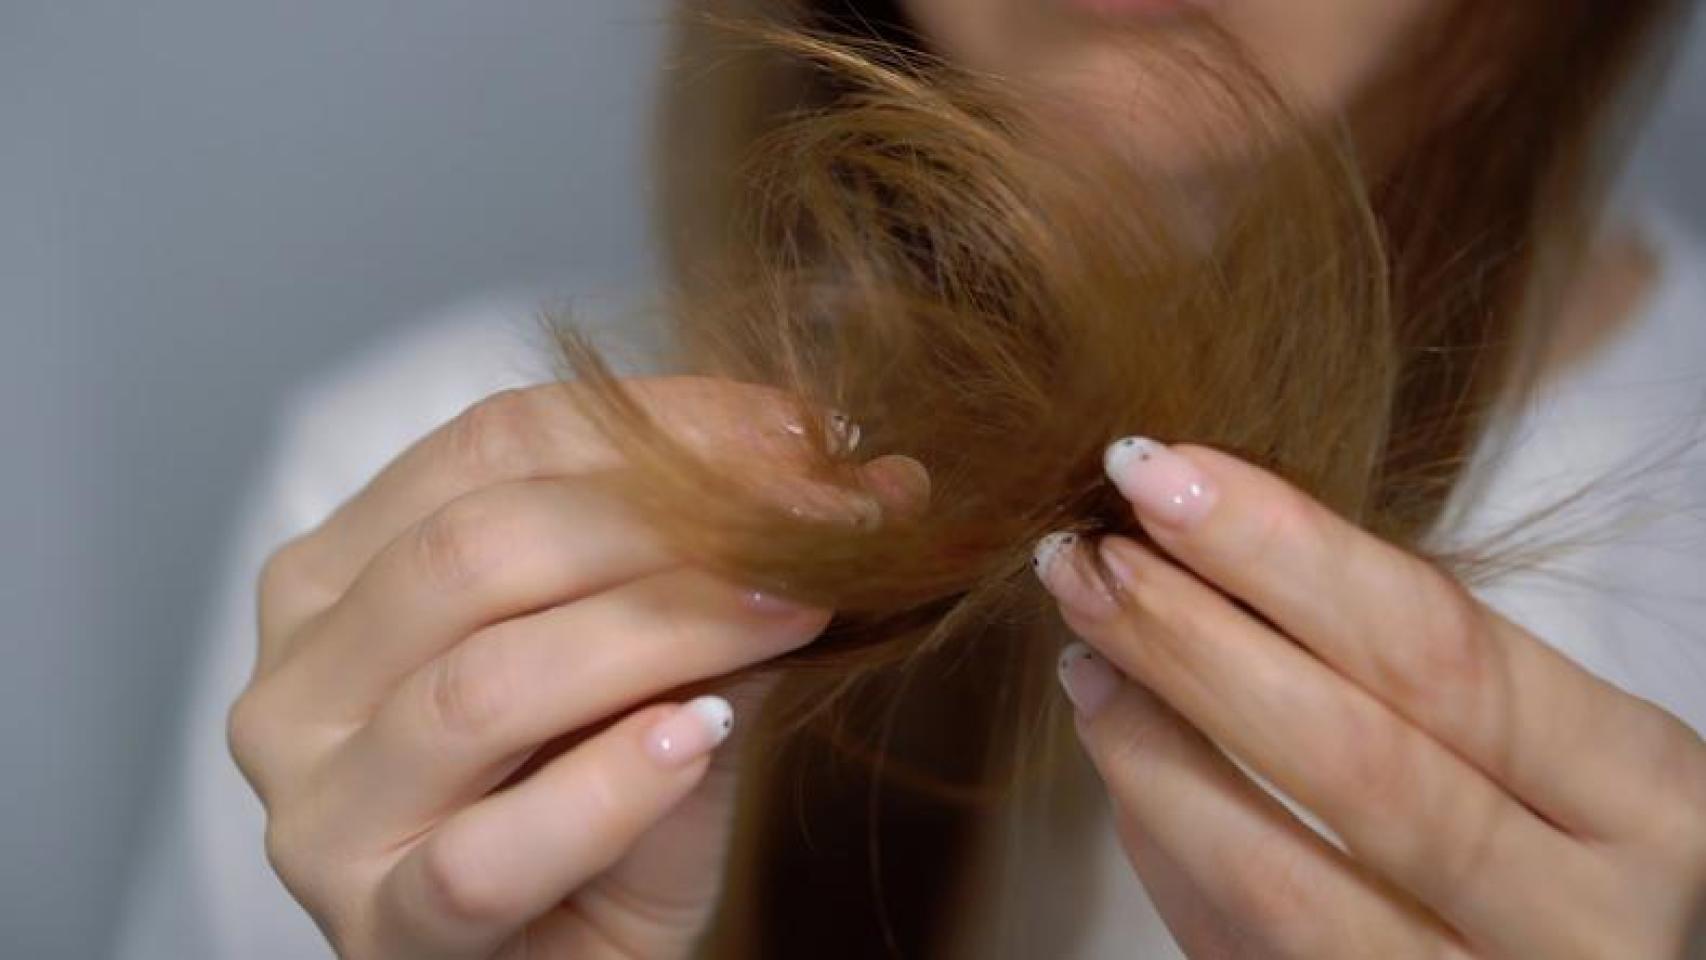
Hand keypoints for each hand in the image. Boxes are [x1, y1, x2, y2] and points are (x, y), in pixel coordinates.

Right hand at [229, 379, 918, 958]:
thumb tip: (840, 473)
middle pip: (476, 551)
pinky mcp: (378, 930)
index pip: (491, 445)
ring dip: (660, 632)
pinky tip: (695, 738)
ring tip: (789, 610)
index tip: (801, 430)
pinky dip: (603, 788)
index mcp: (340, 577)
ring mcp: (322, 814)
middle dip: (666, 520)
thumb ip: (707, 577)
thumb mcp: (652, 667)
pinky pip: (486, 853)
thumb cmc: (599, 811)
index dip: (657, 422)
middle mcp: (300, 683)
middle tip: (812, 519)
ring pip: (484, 687)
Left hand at [1033, 438, 1705, 957]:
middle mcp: (1590, 923)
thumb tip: (1211, 564)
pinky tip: (1126, 766)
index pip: (1441, 650)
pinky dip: (1170, 855)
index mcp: (1649, 800)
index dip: (1281, 550)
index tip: (1161, 472)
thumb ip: (1427, 679)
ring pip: (1282, 883)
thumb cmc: (1580, 852)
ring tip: (1085, 656)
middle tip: (1086, 555)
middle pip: (1354, 759)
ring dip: (1153, 752)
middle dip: (1194, 639)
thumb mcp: (1563, 756)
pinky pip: (1250, 953)